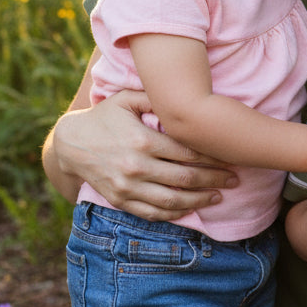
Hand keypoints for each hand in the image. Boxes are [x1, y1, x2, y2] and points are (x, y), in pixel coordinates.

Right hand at [54, 90, 237, 220]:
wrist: (71, 144)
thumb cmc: (105, 116)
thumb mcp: (127, 98)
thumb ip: (155, 97)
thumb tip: (184, 93)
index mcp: (143, 140)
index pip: (187, 152)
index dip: (212, 157)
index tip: (230, 158)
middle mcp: (136, 167)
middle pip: (185, 178)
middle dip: (214, 180)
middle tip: (234, 180)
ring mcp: (127, 188)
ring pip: (172, 201)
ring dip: (199, 201)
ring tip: (218, 197)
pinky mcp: (120, 201)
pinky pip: (152, 213)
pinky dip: (174, 214)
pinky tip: (191, 209)